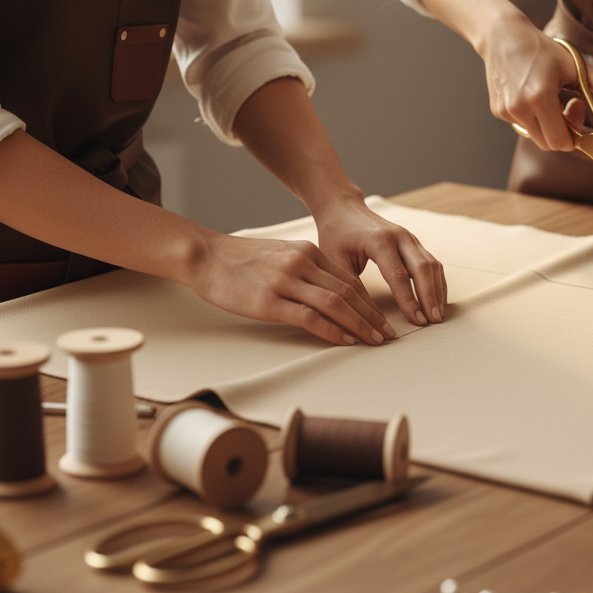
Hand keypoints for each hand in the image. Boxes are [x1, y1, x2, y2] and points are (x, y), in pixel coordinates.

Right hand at [191, 233, 395, 345]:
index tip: (380, 318)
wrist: (206, 256)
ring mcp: (287, 281)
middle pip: (348, 292)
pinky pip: (311, 318)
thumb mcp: (280, 254)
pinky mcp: (271, 301)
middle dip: (371, 316)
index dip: (368, 302)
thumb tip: (328, 292)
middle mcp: (302, 263)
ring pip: (336, 304)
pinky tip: (345, 340)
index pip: (348, 279)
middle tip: (386, 334)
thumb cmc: (240, 259)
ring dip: (360, 325)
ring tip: (373, 340)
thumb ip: (305, 269)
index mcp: (307, 251)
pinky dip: (333, 330)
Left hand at [312, 196, 446, 325]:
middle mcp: (399, 236)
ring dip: (437, 291)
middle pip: (423, 268)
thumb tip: (368, 320)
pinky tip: (437, 300)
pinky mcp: (414, 242)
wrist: (342, 209)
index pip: (399, 275)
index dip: (409, 300)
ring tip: (438, 316)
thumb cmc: (336, 236)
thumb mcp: (336, 263)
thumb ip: (353, 289)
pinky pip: (432, 262)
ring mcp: (410, 237)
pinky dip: (437, 282)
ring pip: (432, 265)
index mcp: (378, 240)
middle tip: (434, 322)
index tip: (417, 321)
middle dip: (430, 297)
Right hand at [479, 14, 592, 150]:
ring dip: (546, 125)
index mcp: (539, 97)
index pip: (560, 141)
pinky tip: (532, 95)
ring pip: (534, 135)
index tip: (579, 117)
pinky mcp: (498, 111)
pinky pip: (521, 125)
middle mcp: (519, 108)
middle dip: (562, 132)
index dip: (574, 138)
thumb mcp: (571, 63)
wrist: (502, 37)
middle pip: (548, 144)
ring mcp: (506, 111)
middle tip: (567, 106)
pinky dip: (531, 117)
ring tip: (549, 99)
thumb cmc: (538, 48)